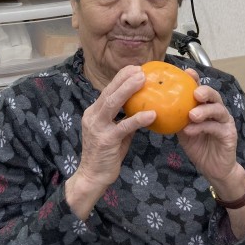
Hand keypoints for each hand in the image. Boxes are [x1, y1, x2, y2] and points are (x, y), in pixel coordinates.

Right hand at [65, 65, 155, 218]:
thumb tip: (142, 110)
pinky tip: (152, 114)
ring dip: (128, 89)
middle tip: (140, 69)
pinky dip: (138, 118)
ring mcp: (98, 128)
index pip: (108, 90)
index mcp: (94, 113)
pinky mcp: (106, 140)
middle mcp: (93, 116)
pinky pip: (124, 126)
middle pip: (109, 92)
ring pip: (113, 103)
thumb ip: (124, 120)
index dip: (121, 78)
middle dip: (124, 78)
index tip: (135, 68)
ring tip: (143, 79)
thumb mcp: (115, 133)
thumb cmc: (106, 155)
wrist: (92, 177)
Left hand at [177, 69, 238, 186]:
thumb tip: (157, 108)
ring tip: (192, 114)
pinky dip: (203, 128)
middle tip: (195, 93)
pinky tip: (190, 130)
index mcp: (206, 107)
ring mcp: (225, 122)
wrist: (213, 168)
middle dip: (205, 91)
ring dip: (204, 111)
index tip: (187, 72)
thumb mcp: (184, 130)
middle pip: (214, 96)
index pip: (202, 89)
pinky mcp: (229, 134)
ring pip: (218, 110)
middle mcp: (218, 111)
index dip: (196, 80)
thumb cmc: (198, 146)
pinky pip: (216, 128)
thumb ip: (177, 118)